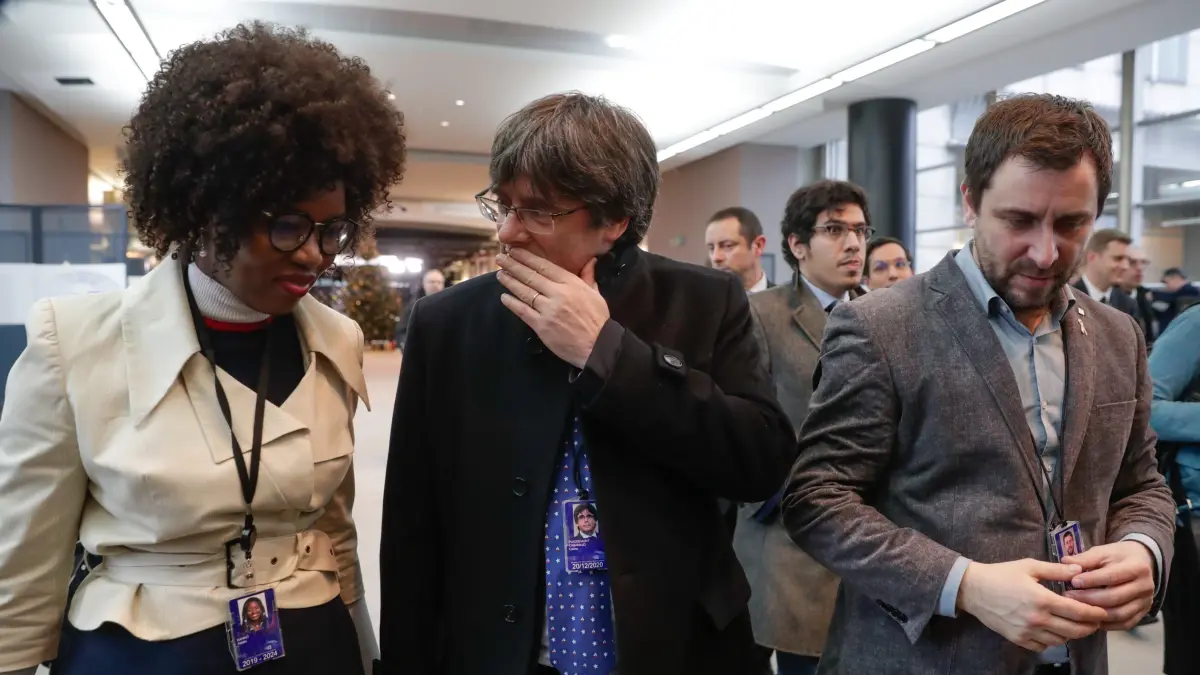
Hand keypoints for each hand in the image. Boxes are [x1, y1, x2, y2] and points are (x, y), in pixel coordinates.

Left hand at [496, 248, 609, 368]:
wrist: (598, 347)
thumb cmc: (598, 320)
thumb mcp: (596, 294)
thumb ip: (588, 276)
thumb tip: (590, 260)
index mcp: (571, 283)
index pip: (544, 266)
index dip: (527, 258)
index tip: (515, 251)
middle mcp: (558, 294)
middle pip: (531, 276)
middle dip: (513, 266)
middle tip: (500, 258)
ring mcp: (548, 310)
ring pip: (524, 292)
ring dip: (510, 282)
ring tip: (500, 274)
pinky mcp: (541, 326)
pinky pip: (523, 311)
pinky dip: (512, 303)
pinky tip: (504, 297)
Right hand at [958, 559, 1106, 651]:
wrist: (973, 590)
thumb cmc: (1001, 574)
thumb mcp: (1029, 566)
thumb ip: (1056, 570)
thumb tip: (1079, 570)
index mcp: (1042, 599)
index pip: (1078, 611)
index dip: (1095, 613)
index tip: (1102, 612)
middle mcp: (1037, 619)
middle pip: (1074, 630)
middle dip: (1089, 627)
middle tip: (1094, 621)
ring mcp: (1027, 632)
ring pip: (1061, 640)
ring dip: (1071, 633)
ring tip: (1073, 624)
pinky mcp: (1018, 639)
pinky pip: (1044, 646)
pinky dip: (1052, 641)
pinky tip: (1052, 630)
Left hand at [1063, 541, 1155, 630]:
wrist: (1141, 562)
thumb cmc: (1117, 557)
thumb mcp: (1103, 552)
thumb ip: (1085, 558)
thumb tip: (1065, 562)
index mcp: (1137, 567)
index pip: (1112, 576)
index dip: (1091, 580)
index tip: (1073, 581)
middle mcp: (1145, 586)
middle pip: (1115, 597)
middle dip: (1089, 598)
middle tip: (1069, 596)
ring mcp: (1146, 602)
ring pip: (1119, 614)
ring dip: (1096, 613)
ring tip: (1076, 607)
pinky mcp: (1143, 613)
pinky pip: (1124, 623)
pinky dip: (1106, 623)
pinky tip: (1090, 618)